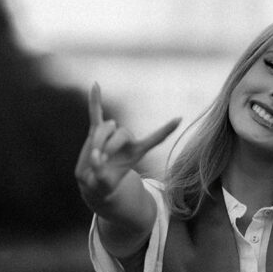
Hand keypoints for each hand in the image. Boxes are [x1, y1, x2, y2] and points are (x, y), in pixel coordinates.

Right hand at [74, 83, 179, 216]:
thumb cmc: (104, 185)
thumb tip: (95, 156)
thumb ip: (101, 172)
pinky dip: (95, 100)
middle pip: (121, 132)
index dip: (166, 130)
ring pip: (105, 127)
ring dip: (98, 141)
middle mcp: (126, 140)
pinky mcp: (95, 131)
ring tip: (95, 156)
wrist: (93, 181)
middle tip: (102, 161)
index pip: (155, 138)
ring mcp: (111, 134)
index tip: (179, 118)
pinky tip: (95, 85)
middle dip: (110, 146)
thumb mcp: (104, 186)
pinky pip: (95, 113)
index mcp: (136, 152)